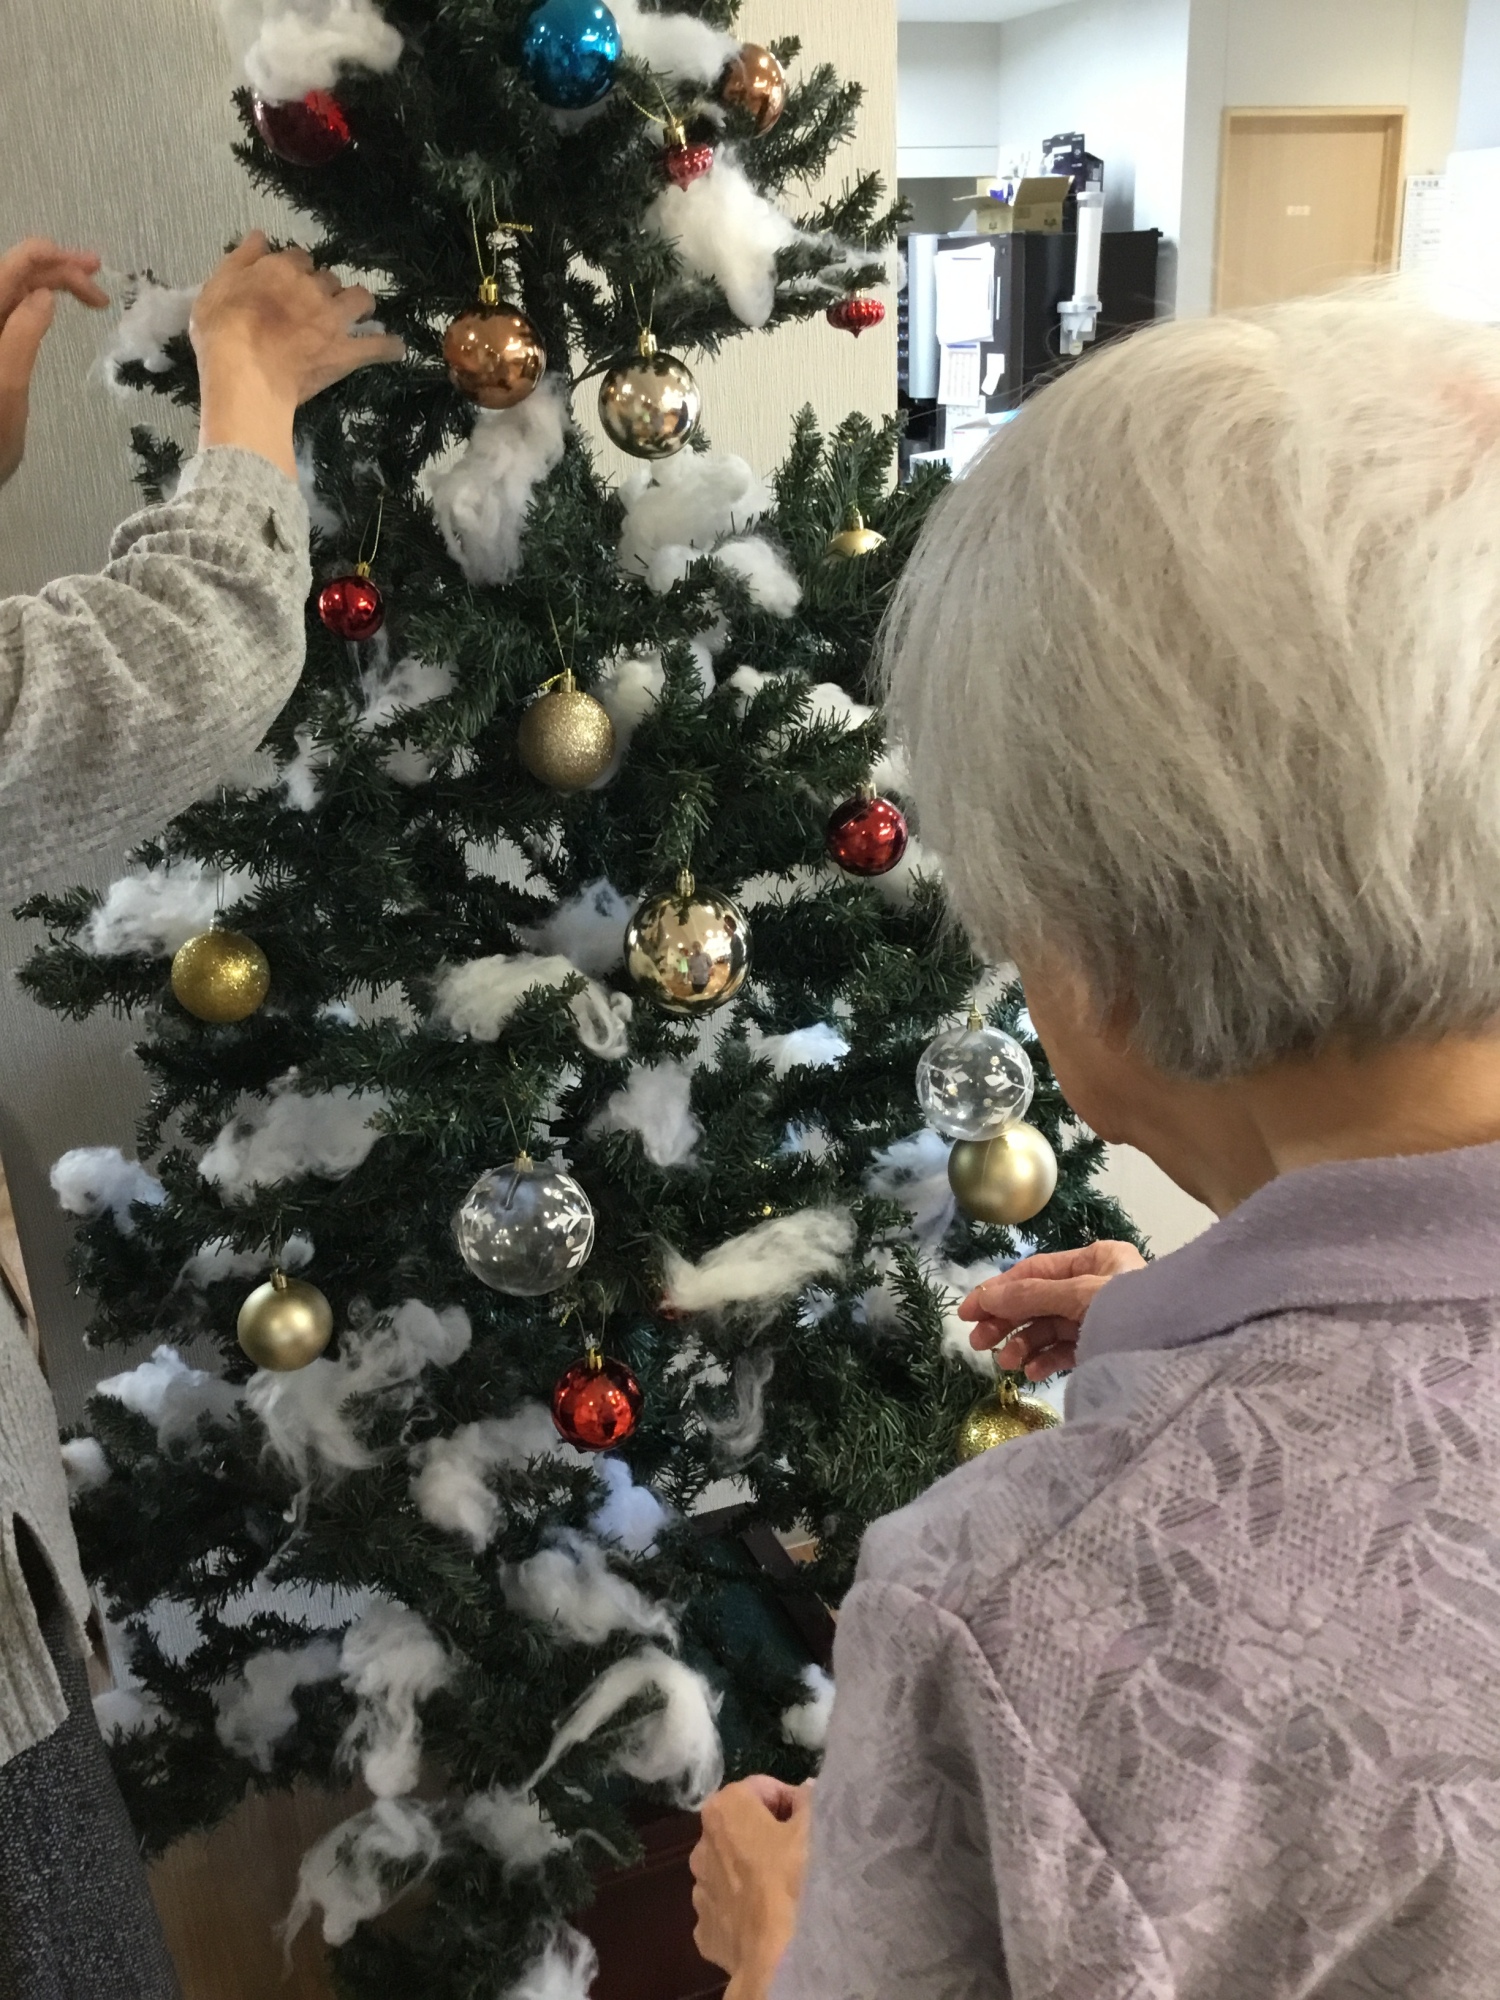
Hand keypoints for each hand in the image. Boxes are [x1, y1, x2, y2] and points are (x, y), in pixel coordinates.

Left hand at [0, 238, 109, 484]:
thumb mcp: (6, 389)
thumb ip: (21, 335)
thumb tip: (45, 293)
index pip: (14, 265)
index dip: (53, 257)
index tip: (95, 272)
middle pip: (15, 273)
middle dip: (57, 269)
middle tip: (101, 282)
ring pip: (13, 291)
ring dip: (49, 282)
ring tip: (86, 289)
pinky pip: (8, 312)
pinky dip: (34, 302)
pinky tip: (51, 306)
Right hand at [192, 231, 404, 479]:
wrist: (246, 373)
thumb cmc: (222, 331)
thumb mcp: (216, 285)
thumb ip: (240, 257)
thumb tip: (260, 236)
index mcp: (282, 269)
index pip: (298, 257)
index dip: (295, 270)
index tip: (290, 284)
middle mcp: (313, 287)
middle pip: (329, 278)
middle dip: (325, 289)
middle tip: (316, 306)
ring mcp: (333, 320)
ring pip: (360, 299)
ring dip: (361, 304)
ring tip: (360, 314)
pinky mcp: (346, 352)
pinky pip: (379, 347)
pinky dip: (389, 347)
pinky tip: (395, 348)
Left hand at [691, 1777, 812, 1999]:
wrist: (774, 1952)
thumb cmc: (793, 1877)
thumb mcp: (812, 1825)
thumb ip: (808, 1798)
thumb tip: (804, 1791)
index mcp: (723, 1808)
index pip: (762, 1788)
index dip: (790, 1801)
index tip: (808, 1821)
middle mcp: (701, 1843)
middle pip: (742, 1828)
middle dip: (768, 1835)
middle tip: (799, 1853)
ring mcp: (699, 1888)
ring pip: (731, 1869)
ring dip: (752, 1872)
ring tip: (783, 1889)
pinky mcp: (704, 1928)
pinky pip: (727, 1907)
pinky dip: (743, 1909)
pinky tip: (766, 1918)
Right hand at [958, 1240, 1145, 1378]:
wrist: (1179, 1353)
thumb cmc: (1133, 1311)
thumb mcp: (1080, 1295)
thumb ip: (1031, 1296)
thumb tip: (985, 1297)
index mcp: (1096, 1260)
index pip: (1035, 1271)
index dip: (999, 1290)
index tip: (968, 1312)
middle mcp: (1097, 1285)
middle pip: (1038, 1300)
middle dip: (1008, 1321)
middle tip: (978, 1343)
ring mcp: (1100, 1318)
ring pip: (1050, 1328)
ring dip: (1024, 1344)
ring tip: (1006, 1363)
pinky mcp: (1105, 1347)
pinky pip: (1067, 1351)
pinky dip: (1047, 1361)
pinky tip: (1033, 1373)